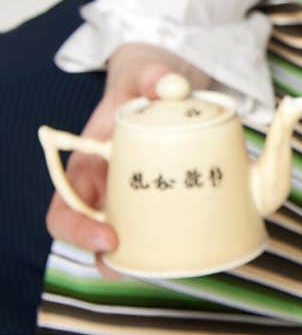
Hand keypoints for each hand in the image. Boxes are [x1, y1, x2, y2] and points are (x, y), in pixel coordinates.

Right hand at [45, 43, 209, 277]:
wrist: (168, 81)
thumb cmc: (145, 79)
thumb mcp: (145, 72)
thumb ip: (152, 75)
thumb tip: (168, 85)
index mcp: (88, 166)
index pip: (64, 212)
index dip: (77, 231)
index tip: (109, 237)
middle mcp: (108, 188)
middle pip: (97, 238)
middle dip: (115, 259)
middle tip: (146, 262)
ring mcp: (136, 195)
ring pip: (131, 239)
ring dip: (146, 257)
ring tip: (176, 259)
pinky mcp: (167, 195)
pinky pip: (166, 225)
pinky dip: (177, 237)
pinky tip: (204, 239)